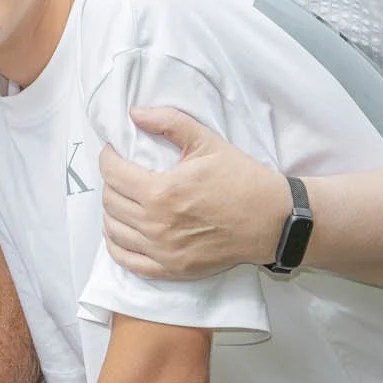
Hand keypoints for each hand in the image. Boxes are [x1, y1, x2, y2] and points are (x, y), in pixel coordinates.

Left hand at [99, 107, 285, 278]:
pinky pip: (127, 261)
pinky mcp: (171, 269)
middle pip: (110, 201)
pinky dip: (116, 245)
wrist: (273, 220)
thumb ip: (169, 122)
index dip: (108, 158)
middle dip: (111, 182)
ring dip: (111, 211)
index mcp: (162, 191)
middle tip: (122, 173)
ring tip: (121, 198)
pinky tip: (119, 231)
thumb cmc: (241, 179)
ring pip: (114, 229)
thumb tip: (134, 113)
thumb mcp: (207, 142)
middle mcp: (157, 224)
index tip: (114, 152)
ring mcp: (162, 251)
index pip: (112, 173)